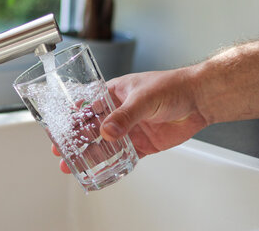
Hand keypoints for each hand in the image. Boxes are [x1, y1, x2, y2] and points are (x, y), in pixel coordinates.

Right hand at [53, 67, 209, 172]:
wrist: (200, 99)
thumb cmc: (172, 86)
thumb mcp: (143, 98)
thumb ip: (125, 116)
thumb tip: (107, 132)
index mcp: (113, 94)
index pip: (86, 108)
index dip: (71, 120)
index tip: (57, 132)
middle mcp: (119, 112)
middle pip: (92, 129)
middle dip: (75, 142)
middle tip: (60, 154)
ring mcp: (130, 129)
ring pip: (105, 145)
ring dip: (91, 156)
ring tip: (74, 167)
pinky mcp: (143, 143)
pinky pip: (125, 156)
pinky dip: (113, 164)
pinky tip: (102, 172)